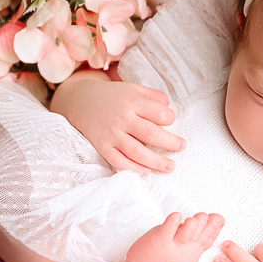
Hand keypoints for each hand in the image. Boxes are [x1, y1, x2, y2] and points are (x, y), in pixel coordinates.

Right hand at [50, 70, 184, 173]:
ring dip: (156, 162)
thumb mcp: (132, 88)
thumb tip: (169, 108)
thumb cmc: (113, 96)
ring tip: (170, 167)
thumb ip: (153, 96)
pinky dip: (134, 169)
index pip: (158, 113)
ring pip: (137, 152)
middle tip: (182, 147)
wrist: (80, 101)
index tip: (170, 121)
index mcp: (132, 101)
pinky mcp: (103, 146)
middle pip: (151, 134)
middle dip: (170, 143)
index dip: (169, 118)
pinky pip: (119, 162)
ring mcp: (112, 134)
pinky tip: (147, 173)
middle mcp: (123, 118)